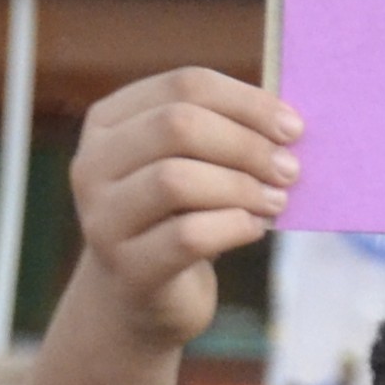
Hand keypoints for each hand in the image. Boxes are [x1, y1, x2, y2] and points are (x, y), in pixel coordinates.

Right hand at [66, 69, 297, 351]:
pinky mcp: (127, 269)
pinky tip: (253, 229)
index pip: (183, 85)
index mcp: (108, 122)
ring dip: (241, 187)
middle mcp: (91, 164)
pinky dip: (234, 227)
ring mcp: (102, 219)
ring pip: (176, 179)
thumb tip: (288, 121)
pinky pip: (189, 236)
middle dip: (246, 145)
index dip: (247, 102)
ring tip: (275, 201)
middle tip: (289, 169)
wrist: (140, 298)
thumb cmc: (176, 216)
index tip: (292, 126)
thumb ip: (222, 131)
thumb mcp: (190, 163)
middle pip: (177, 126)